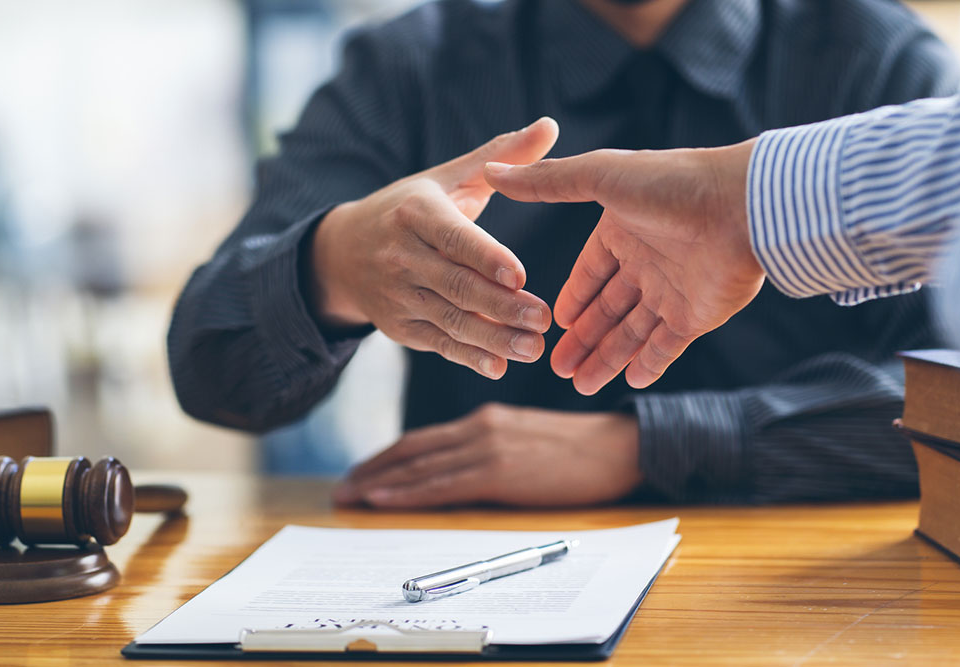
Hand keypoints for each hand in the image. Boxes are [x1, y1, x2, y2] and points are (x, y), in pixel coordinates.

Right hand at [310, 118, 558, 378]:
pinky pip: (438, 343)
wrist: (343, 253)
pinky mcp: (399, 327)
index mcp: (416, 214)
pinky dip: (468, 357)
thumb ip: (501, 157)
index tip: (520, 275)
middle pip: (456, 285)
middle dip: (501, 306)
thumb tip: (550, 126)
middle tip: (543, 319)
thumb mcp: (446, 178)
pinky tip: (499, 366)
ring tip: (534, 348)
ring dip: (492, 338)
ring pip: (450, 319)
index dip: (485, 257)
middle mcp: (401, 256)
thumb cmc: (410, 209)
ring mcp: (398, 295)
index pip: (453, 238)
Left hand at [332, 403, 641, 507]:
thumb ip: (490, 446)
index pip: (422, 439)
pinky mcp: (500, 471)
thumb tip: (459, 471)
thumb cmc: (578, 448)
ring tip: (349, 495)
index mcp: (484, 419)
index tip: (361, 473)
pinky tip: (383, 499)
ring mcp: (488, 448)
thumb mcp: (524, 437)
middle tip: (342, 487)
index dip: (386, 456)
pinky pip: (442, 485)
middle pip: (411, 450)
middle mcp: (479, 428)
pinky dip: (408, 493)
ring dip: (379, 483)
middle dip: (372, 469)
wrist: (617, 446)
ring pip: (419, 467)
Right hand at [484, 140, 764, 391]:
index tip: (550, 324)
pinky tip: (628, 382)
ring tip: (578, 385)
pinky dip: (649, 364)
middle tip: (554, 367)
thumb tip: (492, 171)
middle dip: (581, 339)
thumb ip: (547, 182)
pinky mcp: (700, 315)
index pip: (589, 274)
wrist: (744, 206)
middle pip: (606, 310)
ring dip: (606, 359)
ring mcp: (674, 291)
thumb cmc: (671, 184)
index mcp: (622, 232)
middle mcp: (647, 262)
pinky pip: (668, 347)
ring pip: (631, 334)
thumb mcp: (599, 177)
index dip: (571, 299)